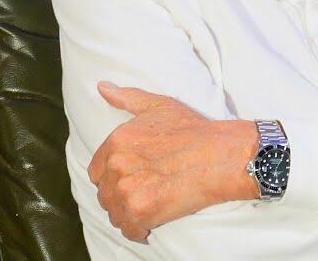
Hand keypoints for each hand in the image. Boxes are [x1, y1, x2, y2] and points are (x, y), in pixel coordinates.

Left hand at [87, 82, 259, 242]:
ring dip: (128, 214)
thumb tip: (102, 87)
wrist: (220, 155)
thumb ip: (127, 98)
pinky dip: (138, 230)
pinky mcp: (140, 212)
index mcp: (117, 141)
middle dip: (120, 196)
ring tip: (147, 209)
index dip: (112, 177)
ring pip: (114, 213)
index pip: (97, 170)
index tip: (130, 179)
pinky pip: (128, 229)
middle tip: (143, 194)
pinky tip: (151, 223)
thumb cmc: (194, 130)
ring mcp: (127, 190)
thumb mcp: (159, 106)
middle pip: (105, 194)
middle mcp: (117, 165)